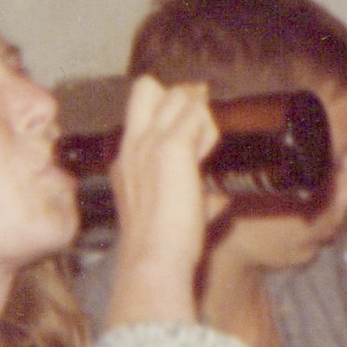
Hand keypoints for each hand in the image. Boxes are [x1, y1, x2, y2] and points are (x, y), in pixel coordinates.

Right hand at [105, 76, 224, 327]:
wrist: (154, 259)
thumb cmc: (164, 246)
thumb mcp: (174, 212)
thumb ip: (198, 198)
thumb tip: (219, 197)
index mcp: (127, 161)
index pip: (142, 111)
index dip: (169, 112)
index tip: (192, 134)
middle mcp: (133, 145)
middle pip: (147, 87)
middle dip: (177, 96)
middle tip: (199, 126)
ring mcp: (150, 143)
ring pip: (176, 95)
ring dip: (199, 114)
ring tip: (207, 147)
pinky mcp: (173, 147)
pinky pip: (196, 114)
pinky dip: (209, 127)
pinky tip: (210, 150)